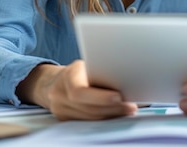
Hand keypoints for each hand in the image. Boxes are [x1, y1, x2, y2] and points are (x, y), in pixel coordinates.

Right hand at [16, 60, 137, 120]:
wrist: (55, 81)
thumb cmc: (79, 71)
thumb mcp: (87, 64)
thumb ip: (102, 70)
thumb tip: (129, 78)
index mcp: (67, 76)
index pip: (79, 91)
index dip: (100, 97)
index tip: (118, 97)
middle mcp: (59, 94)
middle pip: (88, 108)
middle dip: (112, 108)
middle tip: (131, 106)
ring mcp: (60, 109)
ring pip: (89, 117)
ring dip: (111, 114)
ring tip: (128, 110)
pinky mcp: (64, 119)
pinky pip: (87, 121)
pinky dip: (104, 117)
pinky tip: (117, 113)